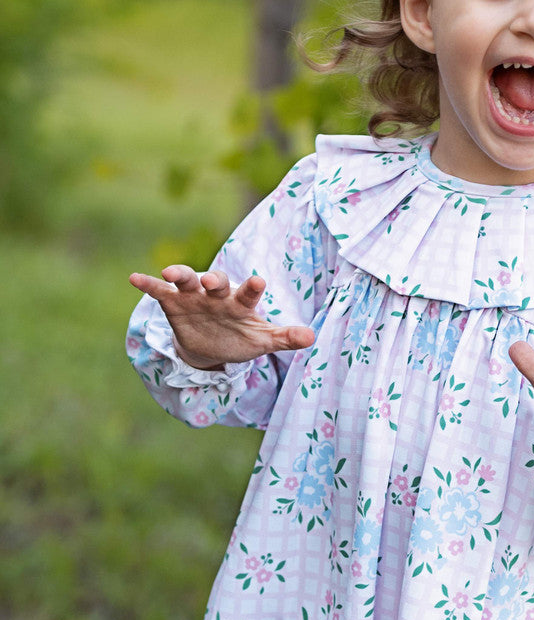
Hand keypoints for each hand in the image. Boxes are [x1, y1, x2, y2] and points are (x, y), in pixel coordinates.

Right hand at [128, 265, 315, 369]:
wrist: (210, 346)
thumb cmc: (240, 337)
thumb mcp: (261, 340)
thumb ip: (284, 337)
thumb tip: (312, 337)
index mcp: (240, 302)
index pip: (248, 292)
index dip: (251, 287)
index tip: (257, 281)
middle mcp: (217, 295)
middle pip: (215, 281)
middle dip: (214, 280)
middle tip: (213, 282)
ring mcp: (193, 296)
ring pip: (187, 280)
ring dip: (180, 274)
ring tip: (171, 273)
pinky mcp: (173, 303)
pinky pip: (159, 291)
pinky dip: (148, 283)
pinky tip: (134, 278)